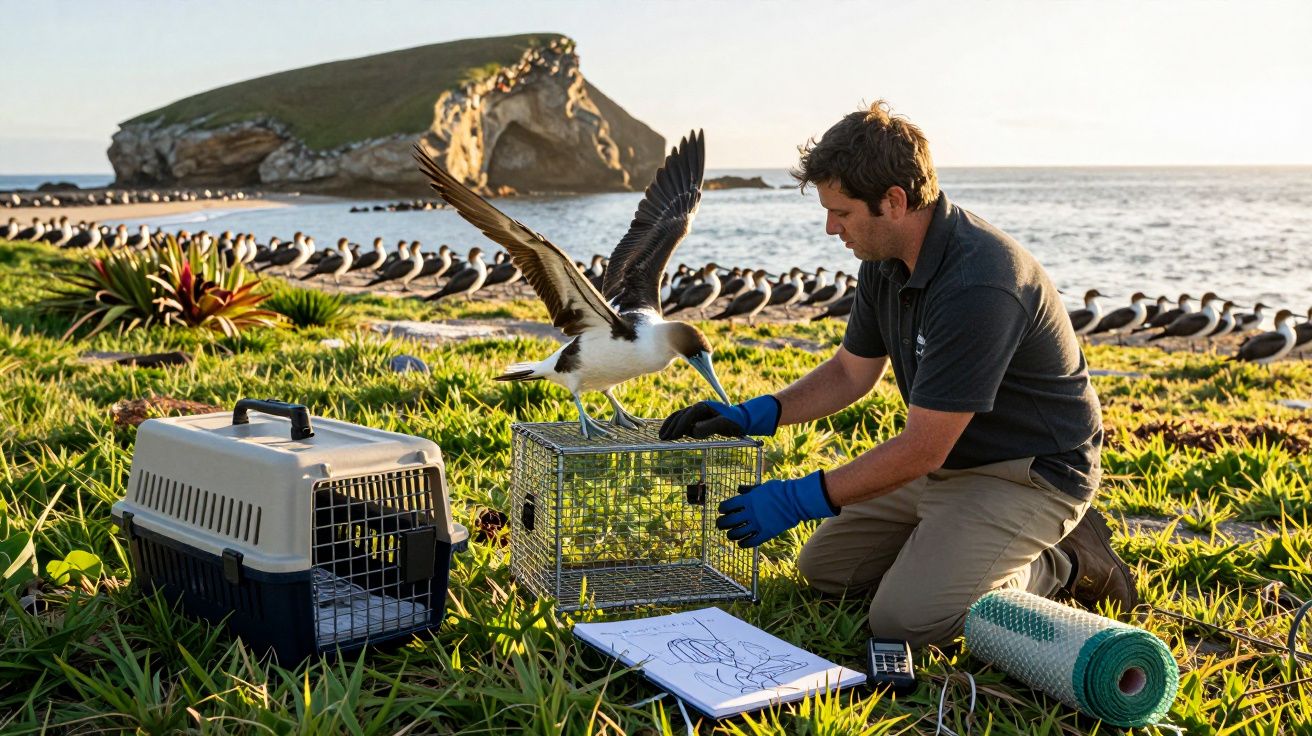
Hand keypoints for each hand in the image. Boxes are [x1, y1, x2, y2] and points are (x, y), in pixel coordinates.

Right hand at [659, 395, 780, 440]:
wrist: (742, 419)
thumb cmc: (735, 422)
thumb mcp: (725, 424)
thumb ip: (710, 426)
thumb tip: (693, 430)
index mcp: (703, 407)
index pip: (686, 417)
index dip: (678, 427)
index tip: (670, 437)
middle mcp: (698, 408)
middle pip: (679, 416)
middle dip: (670, 427)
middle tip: (662, 438)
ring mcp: (698, 412)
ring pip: (680, 417)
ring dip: (671, 426)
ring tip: (663, 436)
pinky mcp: (699, 418)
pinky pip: (684, 421)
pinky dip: (676, 427)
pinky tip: (673, 434)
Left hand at [715, 470, 838, 547]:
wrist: (796, 500)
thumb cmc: (779, 490)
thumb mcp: (762, 487)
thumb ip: (749, 490)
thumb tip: (738, 489)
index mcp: (748, 500)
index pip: (727, 506)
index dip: (722, 509)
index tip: (722, 510)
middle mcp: (750, 512)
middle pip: (729, 521)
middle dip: (721, 523)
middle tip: (720, 524)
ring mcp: (758, 523)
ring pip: (737, 533)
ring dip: (731, 535)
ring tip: (730, 535)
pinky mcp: (767, 533)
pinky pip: (752, 541)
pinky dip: (744, 544)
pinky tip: (741, 543)